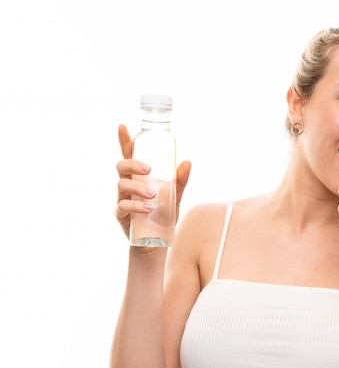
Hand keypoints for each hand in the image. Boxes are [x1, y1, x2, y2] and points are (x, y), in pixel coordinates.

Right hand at [114, 124, 191, 238]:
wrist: (157, 240)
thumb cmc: (163, 214)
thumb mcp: (175, 196)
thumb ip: (180, 180)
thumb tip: (187, 162)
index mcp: (138, 176)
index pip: (129, 155)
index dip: (124, 141)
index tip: (122, 126)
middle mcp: (127, 185)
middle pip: (121, 166)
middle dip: (132, 164)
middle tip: (148, 169)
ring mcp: (122, 199)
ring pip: (121, 186)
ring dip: (137, 188)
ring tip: (153, 195)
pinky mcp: (121, 215)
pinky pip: (123, 206)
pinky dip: (136, 206)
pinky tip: (148, 208)